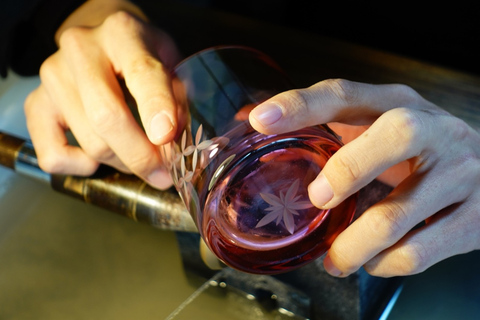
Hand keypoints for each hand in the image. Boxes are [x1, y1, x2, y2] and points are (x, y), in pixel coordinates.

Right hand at [24, 7, 180, 188]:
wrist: (103, 44)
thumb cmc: (142, 56)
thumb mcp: (170, 63)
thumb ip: (177, 97)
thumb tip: (175, 141)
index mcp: (122, 34)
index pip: (141, 73)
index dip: (156, 108)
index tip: (167, 136)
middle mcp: (80, 50)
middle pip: (106, 116)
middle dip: (140, 155)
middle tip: (163, 173)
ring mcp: (53, 77)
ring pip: (89, 141)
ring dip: (122, 162)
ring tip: (139, 157)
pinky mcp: (35, 103)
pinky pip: (53, 155)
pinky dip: (82, 167)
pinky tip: (100, 158)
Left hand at [249, 79, 479, 276]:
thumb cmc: (415, 148)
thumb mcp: (375, 126)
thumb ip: (321, 123)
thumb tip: (249, 119)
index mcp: (396, 104)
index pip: (345, 94)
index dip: (300, 105)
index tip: (261, 121)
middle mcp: (433, 129)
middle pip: (395, 135)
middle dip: (347, 170)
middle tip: (318, 199)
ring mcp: (461, 173)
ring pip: (398, 215)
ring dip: (353, 245)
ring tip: (334, 259)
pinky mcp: (474, 219)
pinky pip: (418, 253)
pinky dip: (384, 264)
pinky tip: (374, 260)